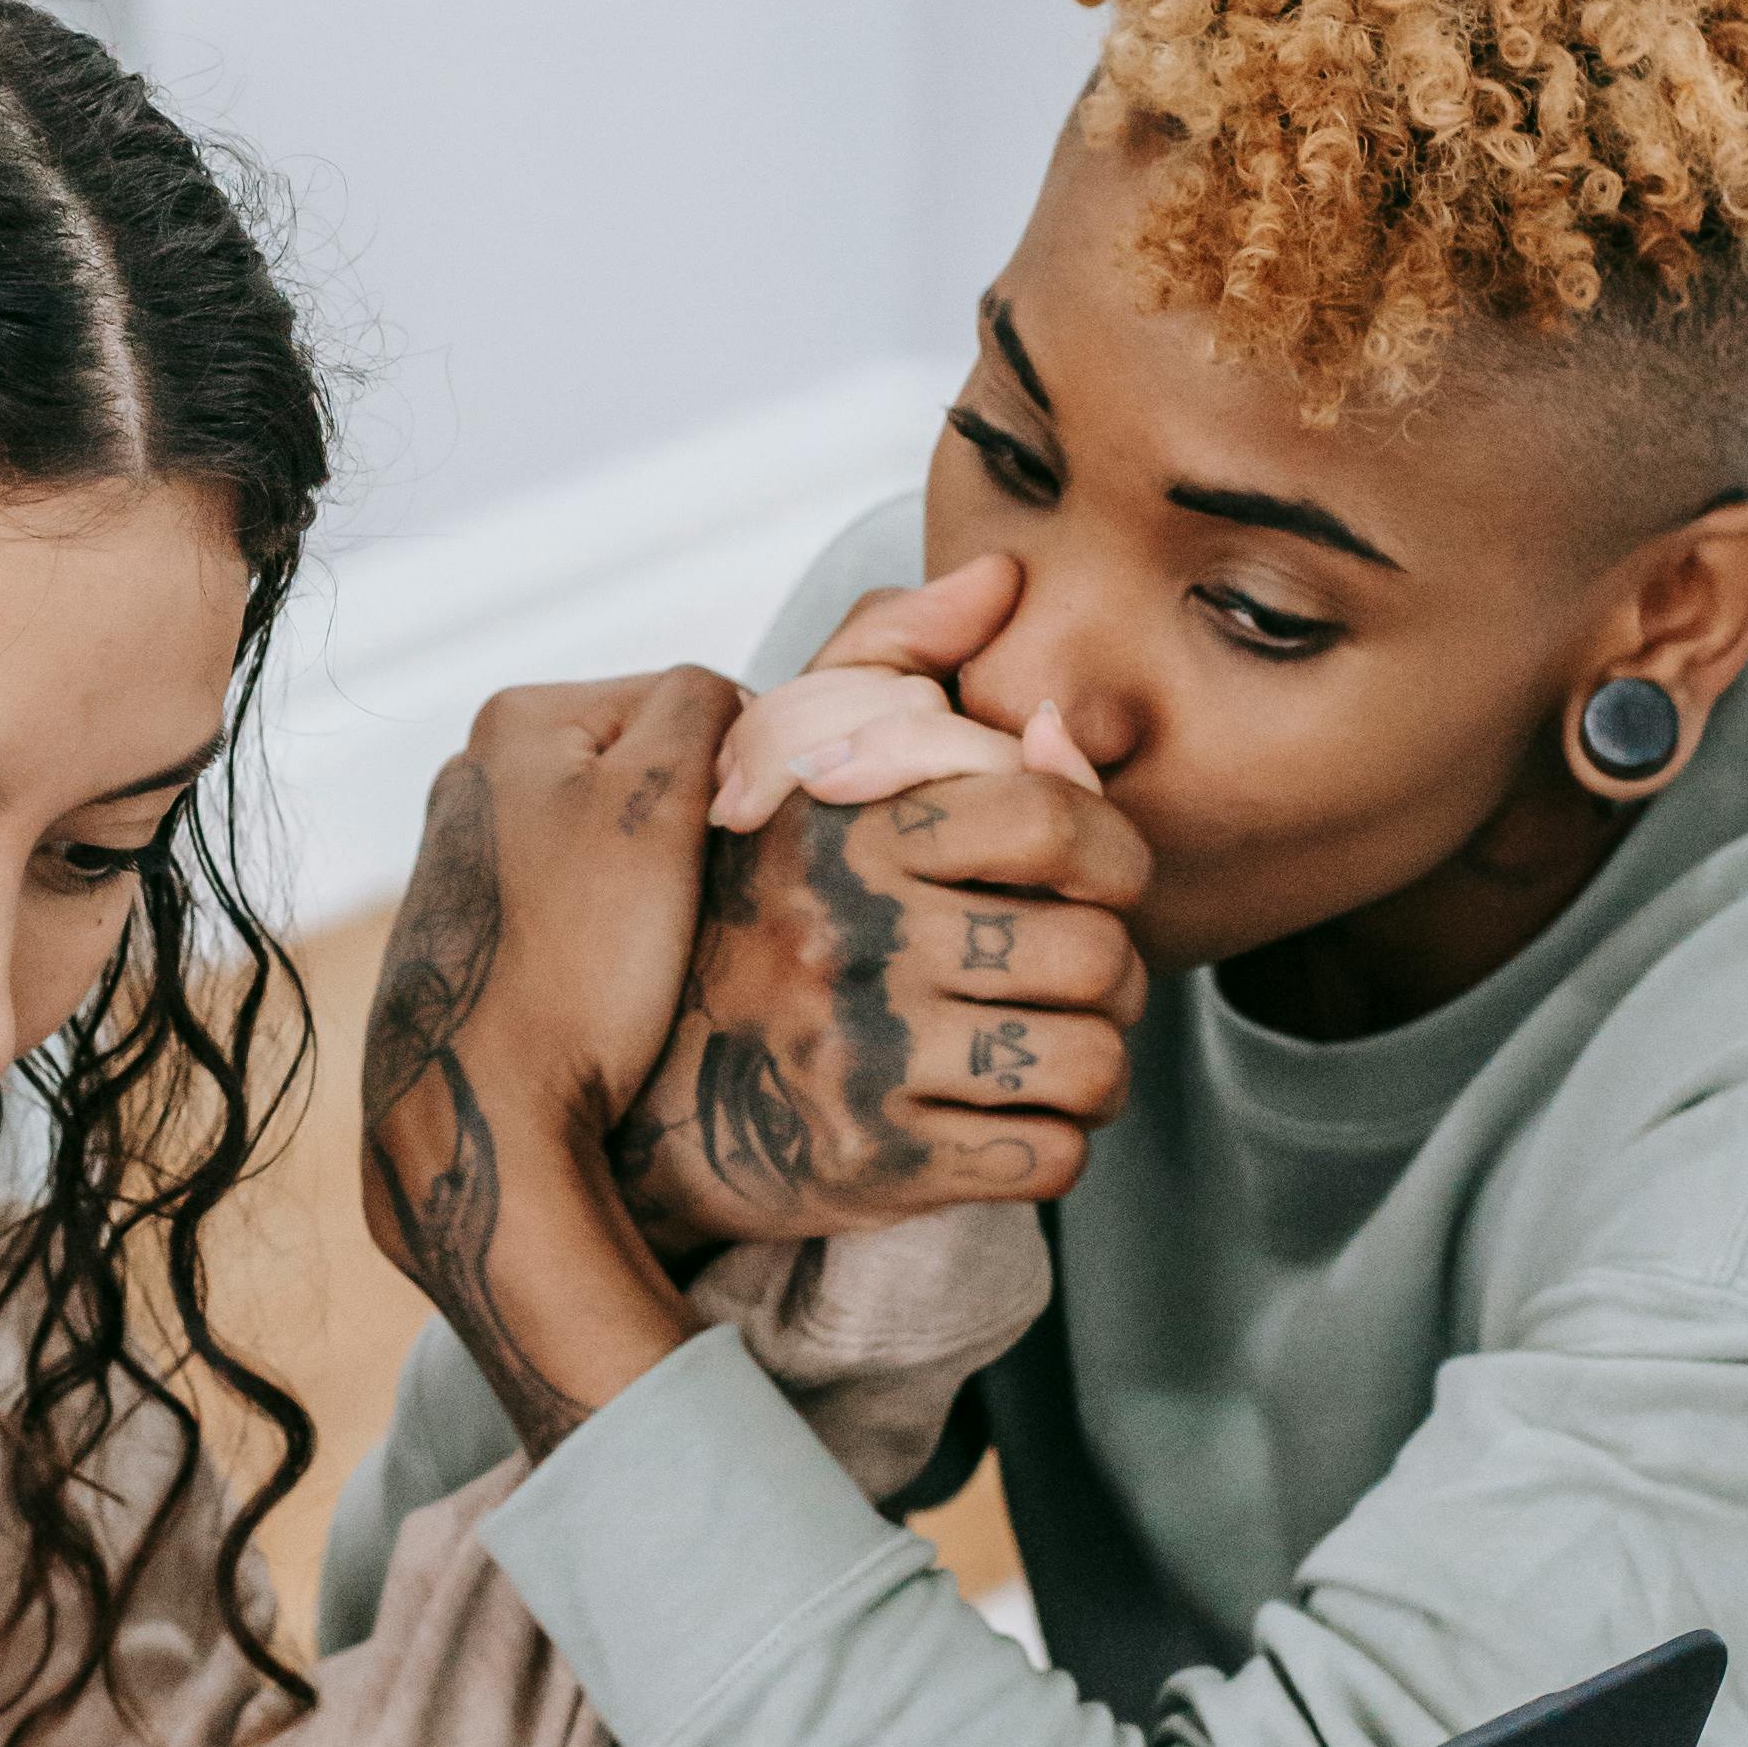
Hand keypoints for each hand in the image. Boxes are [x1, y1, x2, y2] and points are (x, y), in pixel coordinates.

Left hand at [360, 668, 739, 1454]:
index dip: (744, 766)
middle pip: (645, 767)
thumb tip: (727, 704)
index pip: (686, 698)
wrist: (489, 1119)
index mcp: (517, 718)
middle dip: (695, 823)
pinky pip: (576, 900)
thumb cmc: (582, 960)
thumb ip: (702, 705)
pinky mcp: (470, 932)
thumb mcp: (660, 801)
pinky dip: (613, 927)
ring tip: (669, 943)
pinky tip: (620, 975)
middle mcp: (473, 774)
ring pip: (614, 837)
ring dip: (659, 879)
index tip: (756, 844)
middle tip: (717, 897)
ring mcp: (464, 857)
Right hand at [612, 575, 1151, 1251]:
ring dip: (1096, 1060)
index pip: (1051, 817)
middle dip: (1110, 970)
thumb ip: (893, 655)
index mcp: (844, 831)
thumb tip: (1002, 581)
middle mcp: (848, 941)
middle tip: (1074, 976)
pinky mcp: (874, 1165)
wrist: (635, 1095)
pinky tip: (1017, 1116)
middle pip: (1093, 952)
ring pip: (1089, 1060)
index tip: (1092, 877)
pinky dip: (1062, 1141)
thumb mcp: (788, 762)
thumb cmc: (744, 909)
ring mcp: (861, 1060)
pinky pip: (1052, 1156)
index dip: (1112, 850)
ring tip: (1058, 1047)